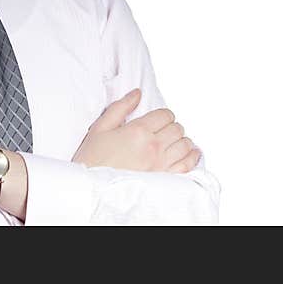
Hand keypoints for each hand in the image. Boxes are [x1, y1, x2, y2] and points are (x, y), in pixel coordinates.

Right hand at [72, 88, 200, 172]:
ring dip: (181, 141)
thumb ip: (121, 107)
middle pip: (177, 128)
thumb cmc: (92, 160)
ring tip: (172, 142)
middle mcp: (153, 147)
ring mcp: (161, 164)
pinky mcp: (164, 179)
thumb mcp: (101, 128)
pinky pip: (187, 165)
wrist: (91, 189)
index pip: (165, 115)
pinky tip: (189, 154)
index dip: (163, 115)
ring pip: (185, 145)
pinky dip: (191, 157)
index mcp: (138, 131)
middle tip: (162, 131)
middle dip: (171, 127)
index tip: (157, 119)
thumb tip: (137, 94)